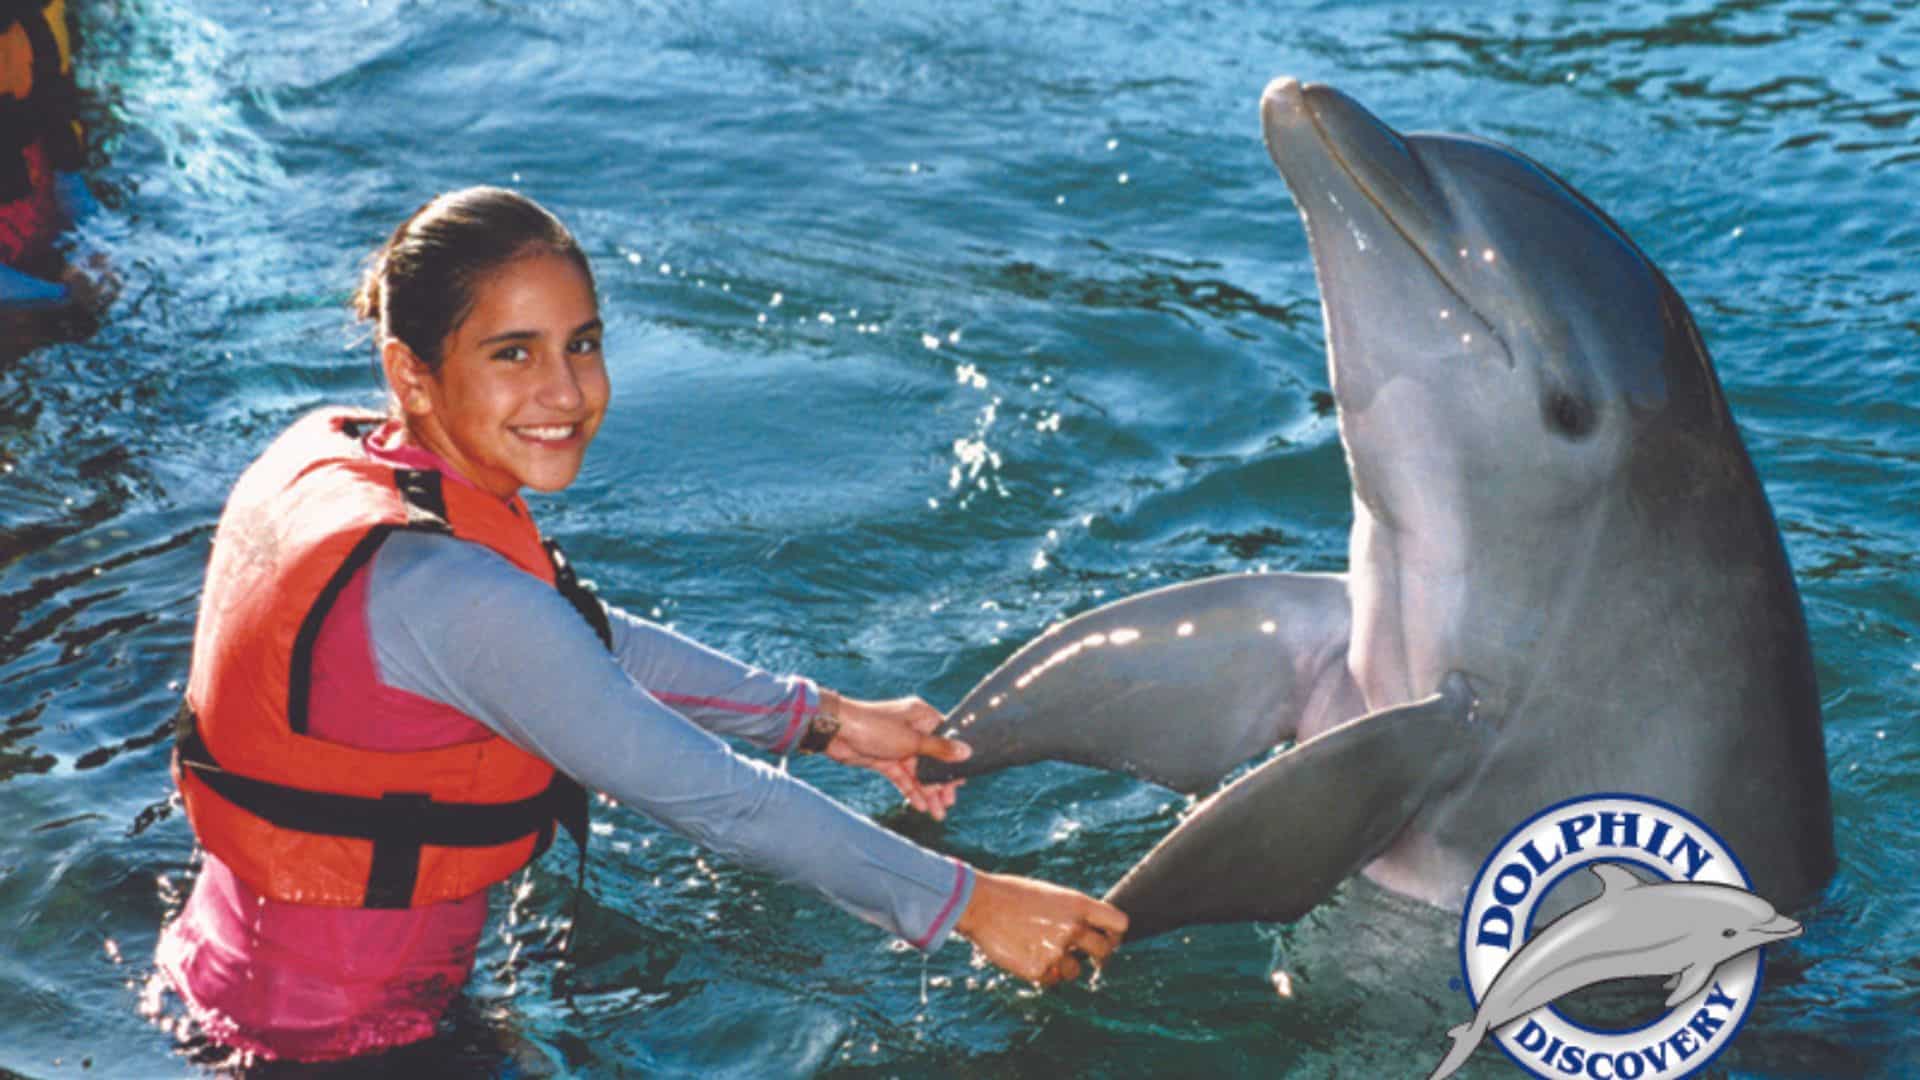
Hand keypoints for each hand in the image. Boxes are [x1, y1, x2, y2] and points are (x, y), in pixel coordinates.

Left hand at [817, 690, 969, 819]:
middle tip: (949, 803)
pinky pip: (902, 777)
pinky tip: (919, 805)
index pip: (946, 740)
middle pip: (933, 760)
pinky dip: (910, 790)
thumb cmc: (874, 726)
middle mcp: (912, 730)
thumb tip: (967, 751)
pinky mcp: (885, 758)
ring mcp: (898, 745)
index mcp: (922, 717)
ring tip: (937, 813)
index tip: (962, 781)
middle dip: (940, 783)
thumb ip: (940, 749)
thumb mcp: (912, 740)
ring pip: (918, 772)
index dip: (954, 761)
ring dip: (927, 792)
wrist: (835, 731)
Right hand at [954, 871, 1128, 985]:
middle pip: (1104, 952)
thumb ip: (1074, 913)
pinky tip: (1026, 956)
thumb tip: (1091, 934)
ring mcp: (1056, 951)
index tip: (1107, 939)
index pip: (1119, 923)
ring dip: (1064, 967)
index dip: (1115, 934)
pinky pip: (1051, 980)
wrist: (980, 904)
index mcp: (1078, 905)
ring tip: (1041, 950)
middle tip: (1088, 957)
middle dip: (1098, 957)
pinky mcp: (1038, 970)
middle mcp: (1072, 928)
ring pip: (1075, 971)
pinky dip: (1042, 973)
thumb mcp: (1051, 895)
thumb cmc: (1013, 895)